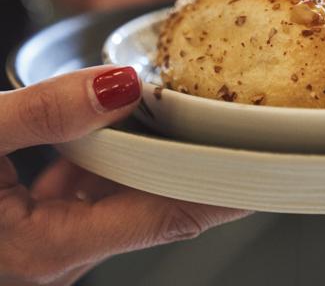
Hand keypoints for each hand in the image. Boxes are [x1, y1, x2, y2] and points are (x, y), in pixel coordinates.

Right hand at [0, 66, 247, 285]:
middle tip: (225, 118)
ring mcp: (47, 251)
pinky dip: (103, 165)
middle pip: (151, 205)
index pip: (166, 216)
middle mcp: (55, 259)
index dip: (223, 191)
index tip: (265, 167)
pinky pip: (90, 199)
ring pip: (122, 200)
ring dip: (142, 157)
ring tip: (164, 111)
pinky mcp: (36, 236)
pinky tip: (98, 132)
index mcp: (47, 248)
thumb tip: (119, 86)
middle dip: (187, 160)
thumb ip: (45, 112)